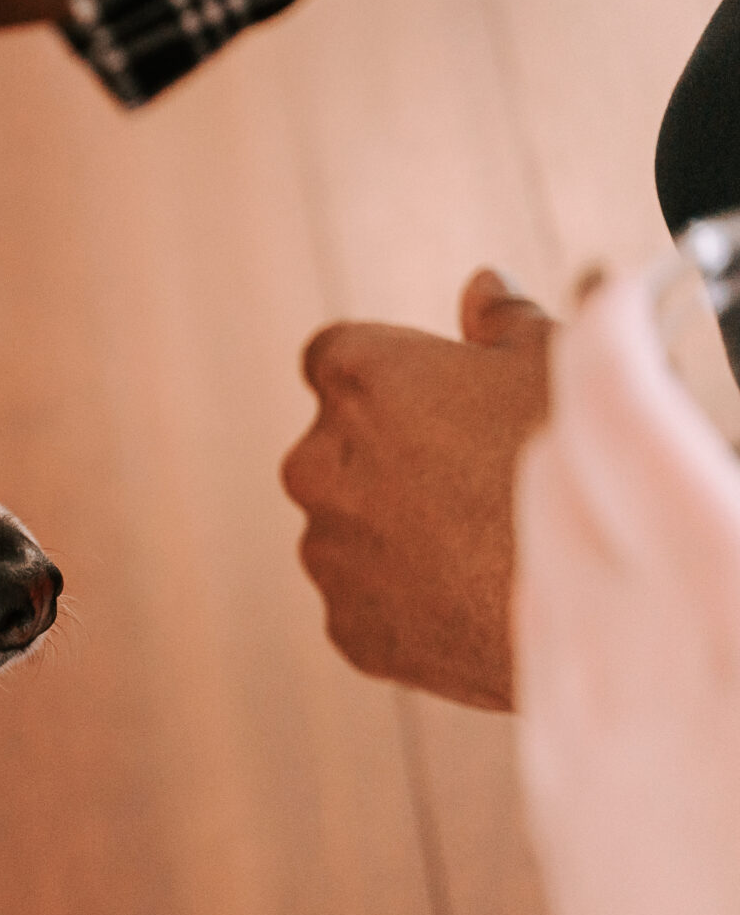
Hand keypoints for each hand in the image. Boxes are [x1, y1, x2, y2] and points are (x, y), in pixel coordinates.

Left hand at [281, 269, 554, 709]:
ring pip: (352, 527)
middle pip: (337, 445)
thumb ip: (507, 319)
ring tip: (485, 542)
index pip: (336, 355)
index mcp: (358, 376)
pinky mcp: (347, 625)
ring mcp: (326, 550)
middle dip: (390, 454)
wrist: (599, 604)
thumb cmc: (586, 467)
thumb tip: (482, 289)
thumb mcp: (564, 365)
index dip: (389, 375)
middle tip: (475, 475)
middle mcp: (315, 459)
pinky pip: (371, 602)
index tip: (435, 398)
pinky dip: (410, 599)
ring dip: (397, 528)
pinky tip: (474, 597)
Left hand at [515, 265, 739, 914]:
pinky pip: (530, 638)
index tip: (631, 281)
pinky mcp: (554, 779)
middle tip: (639, 364)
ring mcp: (567, 713)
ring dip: (563, 482)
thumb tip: (664, 446)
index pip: (604, 402)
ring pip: (529, 547)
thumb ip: (712, 521)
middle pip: (549, 462)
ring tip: (636, 468)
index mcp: (705, 590)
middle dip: (586, 393)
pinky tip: (625, 600)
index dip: (611, 322)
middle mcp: (607, 639)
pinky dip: (558, 580)